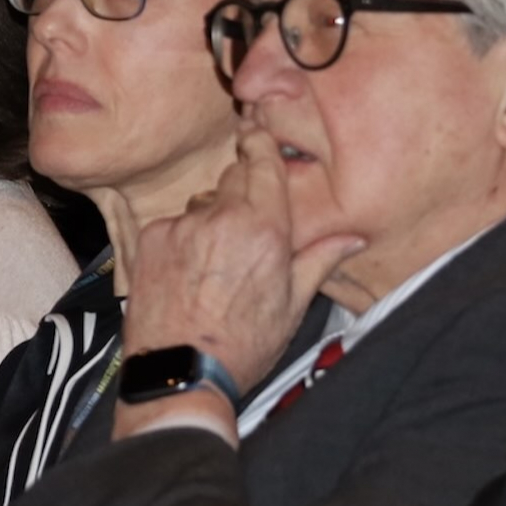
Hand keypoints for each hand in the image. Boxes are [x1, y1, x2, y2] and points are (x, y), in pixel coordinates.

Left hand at [124, 124, 364, 393]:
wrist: (182, 373)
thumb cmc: (243, 345)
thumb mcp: (292, 306)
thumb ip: (319, 260)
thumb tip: (354, 237)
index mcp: (264, 228)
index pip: (262, 161)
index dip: (260, 144)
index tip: (257, 132)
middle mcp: (221, 216)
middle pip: (234, 178)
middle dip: (243, 192)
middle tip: (247, 229)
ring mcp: (182, 225)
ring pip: (202, 203)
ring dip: (211, 219)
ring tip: (214, 264)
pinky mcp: (150, 238)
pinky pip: (174, 224)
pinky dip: (181, 239)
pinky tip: (186, 273)